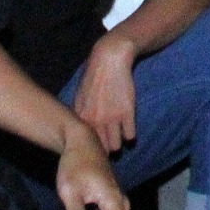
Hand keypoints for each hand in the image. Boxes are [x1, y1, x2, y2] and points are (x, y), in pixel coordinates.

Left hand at [73, 35, 140, 154]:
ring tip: (118, 139)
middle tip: (107, 148)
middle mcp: (95, 121)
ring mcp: (112, 118)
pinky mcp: (127, 112)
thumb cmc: (94, 76)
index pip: (84, 143)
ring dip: (117, 144)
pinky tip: (128, 130)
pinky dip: (130, 135)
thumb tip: (78, 129)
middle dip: (103, 150)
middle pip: (100, 148)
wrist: (109, 59)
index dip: (90, 147)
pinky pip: (130, 135)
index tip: (94, 148)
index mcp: (81, 117)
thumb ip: (79, 114)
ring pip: (115, 146)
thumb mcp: (80, 96)